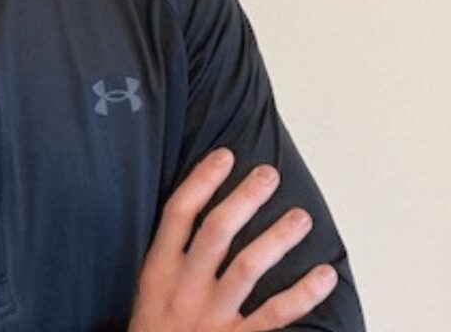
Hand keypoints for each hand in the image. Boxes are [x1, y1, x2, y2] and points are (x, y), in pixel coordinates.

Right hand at [128, 148, 338, 331]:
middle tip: (269, 174)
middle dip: (244, 199)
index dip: (202, 181)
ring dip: (276, 239)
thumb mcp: (149, 291)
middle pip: (216, 232)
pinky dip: (302, 295)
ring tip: (301, 217)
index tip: (225, 156)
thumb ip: (171, 257)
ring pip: (247, 267)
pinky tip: (323, 275)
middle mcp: (184, 288)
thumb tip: (200, 212)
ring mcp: (211, 317)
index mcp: (159, 270)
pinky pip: (274, 315)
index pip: (178, 213)